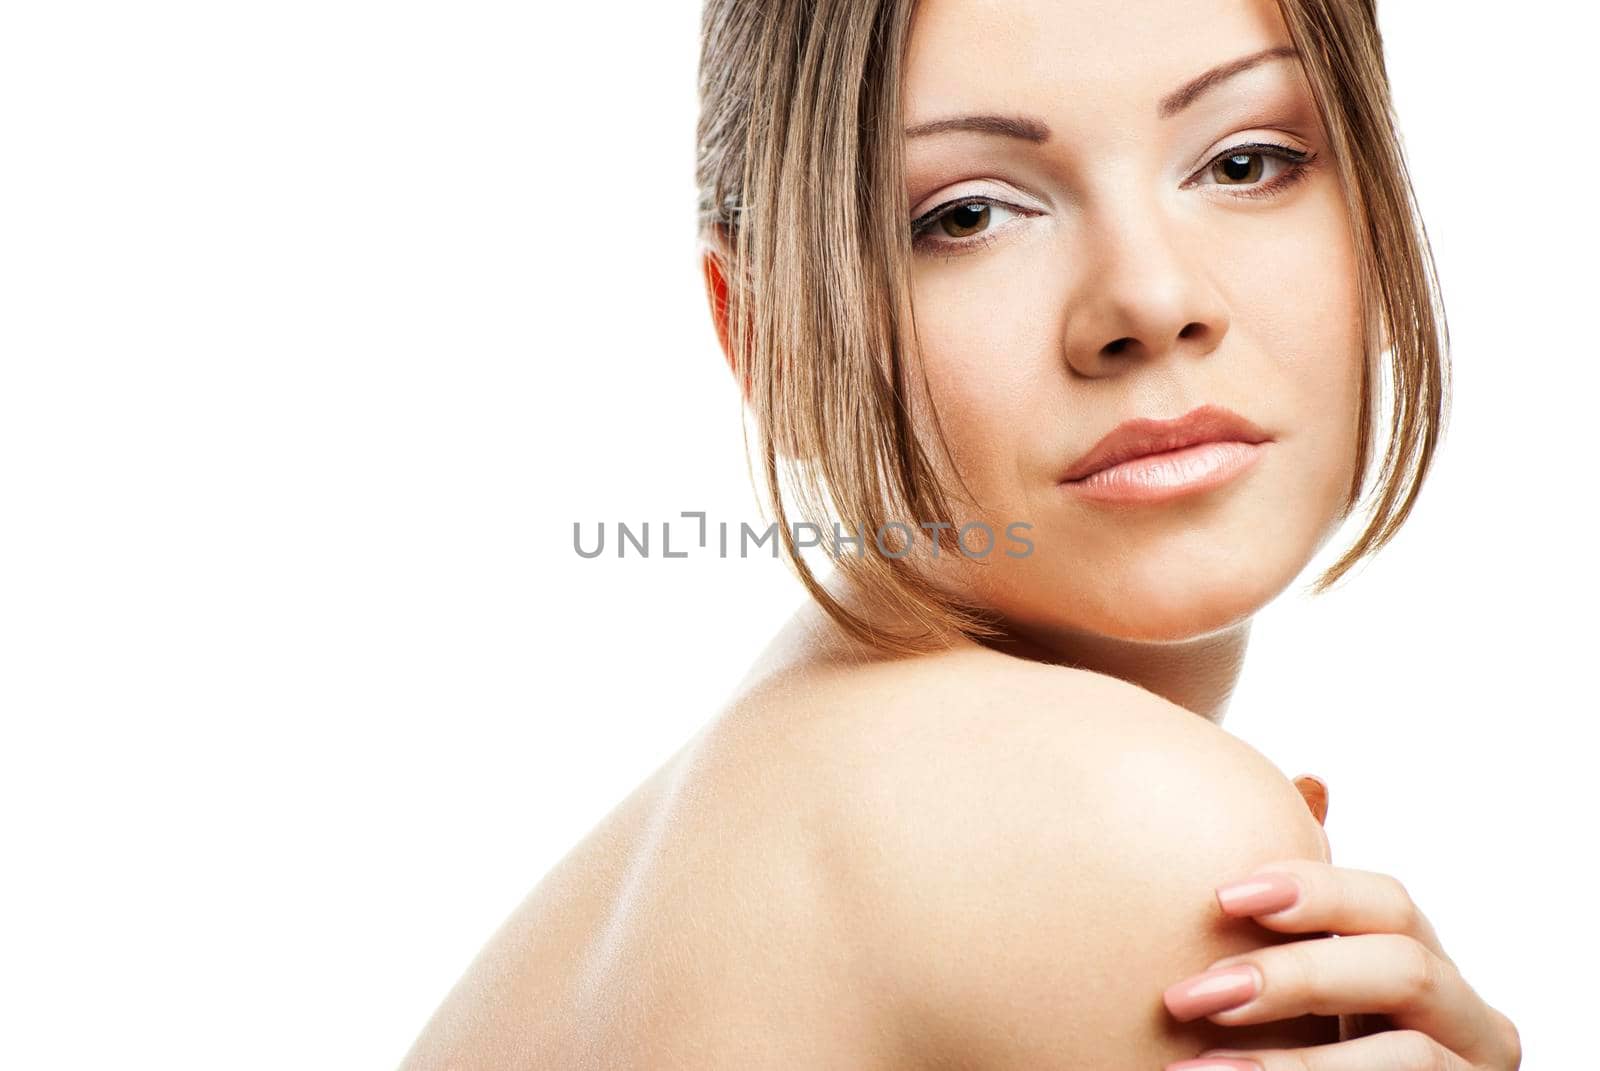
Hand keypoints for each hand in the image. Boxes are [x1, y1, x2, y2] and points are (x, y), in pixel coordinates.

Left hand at [1160, 774, 1521, 1069]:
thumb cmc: (1316, 1036)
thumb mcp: (1310, 972)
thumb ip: (1310, 901)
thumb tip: (1312, 782)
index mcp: (1423, 960)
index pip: (1388, 904)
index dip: (1313, 890)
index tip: (1222, 896)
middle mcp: (1465, 1013)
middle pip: (1402, 966)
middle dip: (1292, 976)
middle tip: (1191, 994)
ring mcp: (1472, 1069)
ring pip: (1405, 1054)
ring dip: (1292, 1062)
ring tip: (1197, 1066)